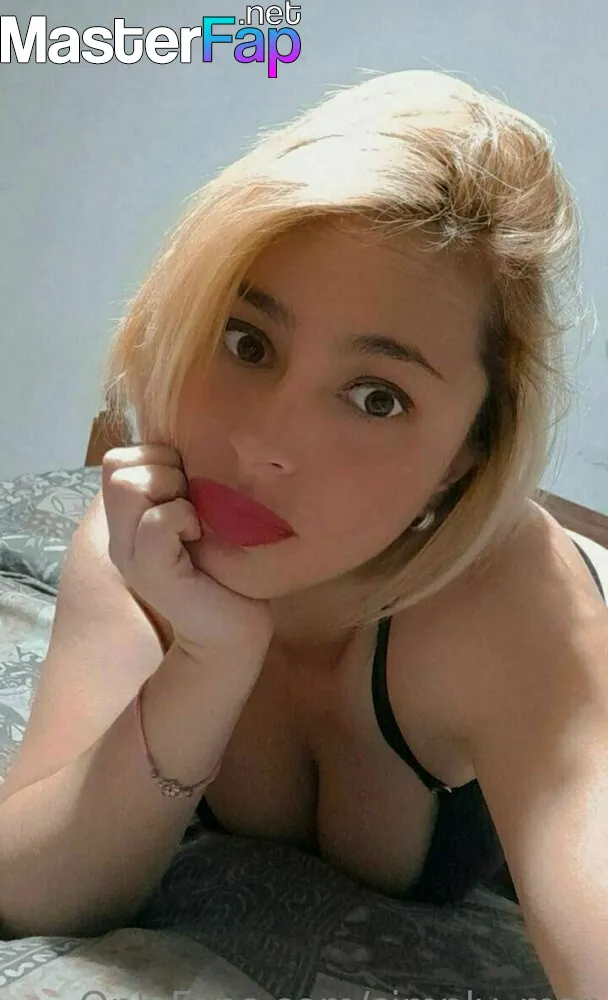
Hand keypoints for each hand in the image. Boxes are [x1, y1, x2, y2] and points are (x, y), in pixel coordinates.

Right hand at [101, 444, 273, 662]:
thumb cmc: (225, 566)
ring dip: (173, 491)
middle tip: (194, 504)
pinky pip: (156, 521)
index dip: (161, 460)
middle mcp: (120, 535)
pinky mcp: (151, 573)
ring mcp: (129, 555)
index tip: (191, 490)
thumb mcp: (198, 514)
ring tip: (195, 520)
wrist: (234, 628)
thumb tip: (190, 442)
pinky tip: (199, 537)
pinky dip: (182, 518)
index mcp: (128, 518)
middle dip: (165, 471)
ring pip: (129, 485)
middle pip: (118, 466)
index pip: (120, 458)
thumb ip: (180, 484)